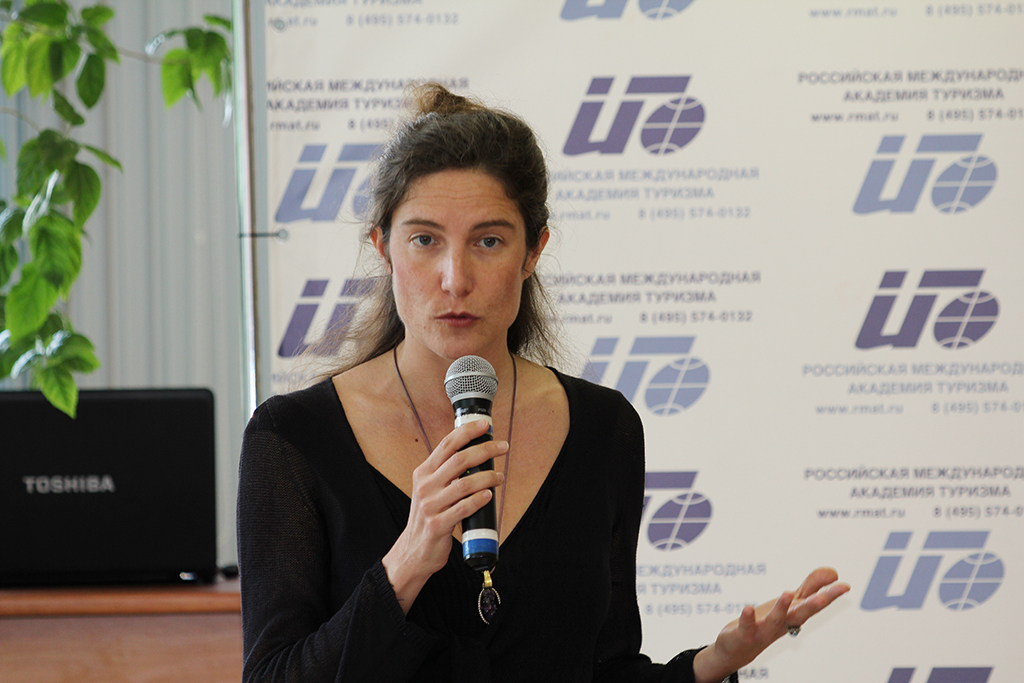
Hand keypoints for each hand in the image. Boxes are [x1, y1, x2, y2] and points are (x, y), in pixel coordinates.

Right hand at [382, 418, 505, 612]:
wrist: (413, 551)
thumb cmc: (429, 517)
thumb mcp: (431, 490)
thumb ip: (446, 474)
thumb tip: (476, 455)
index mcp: (424, 473)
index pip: (446, 445)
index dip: (467, 432)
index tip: (486, 426)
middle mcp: (425, 486)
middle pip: (459, 460)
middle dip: (485, 450)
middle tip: (503, 447)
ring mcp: (430, 506)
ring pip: (464, 484)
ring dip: (487, 477)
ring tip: (500, 477)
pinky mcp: (438, 525)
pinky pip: (463, 508)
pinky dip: (478, 500)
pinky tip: (489, 495)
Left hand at [692, 567, 849, 682]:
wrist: (740, 649)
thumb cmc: (768, 623)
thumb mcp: (790, 603)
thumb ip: (811, 586)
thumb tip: (834, 573)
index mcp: (795, 614)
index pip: (814, 603)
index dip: (830, 595)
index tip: (845, 585)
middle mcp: (783, 623)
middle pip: (800, 614)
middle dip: (812, 606)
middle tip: (824, 597)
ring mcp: (764, 630)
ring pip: (775, 620)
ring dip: (782, 608)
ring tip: (787, 593)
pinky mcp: (745, 634)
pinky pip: (747, 627)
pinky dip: (748, 618)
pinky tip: (748, 608)